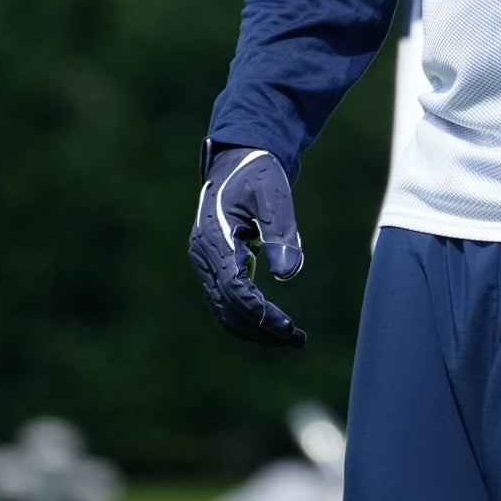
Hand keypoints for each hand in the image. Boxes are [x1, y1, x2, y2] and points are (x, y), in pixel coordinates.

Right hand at [190, 144, 306, 346]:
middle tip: (296, 339)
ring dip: (256, 329)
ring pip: (224, 310)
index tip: (287, 326)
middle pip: (227, 307)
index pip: (233, 288)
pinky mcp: (216, 267)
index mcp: (213, 238)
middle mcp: (204, 255)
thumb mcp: (273, 193)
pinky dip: (250, 317)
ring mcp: (207, 263)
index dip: (260, 311)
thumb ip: (280, 230)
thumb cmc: (258, 174)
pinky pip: (228, 302)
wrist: (239, 161)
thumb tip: (288, 274)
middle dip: (261, 328)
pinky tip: (276, 324)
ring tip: (291, 338)